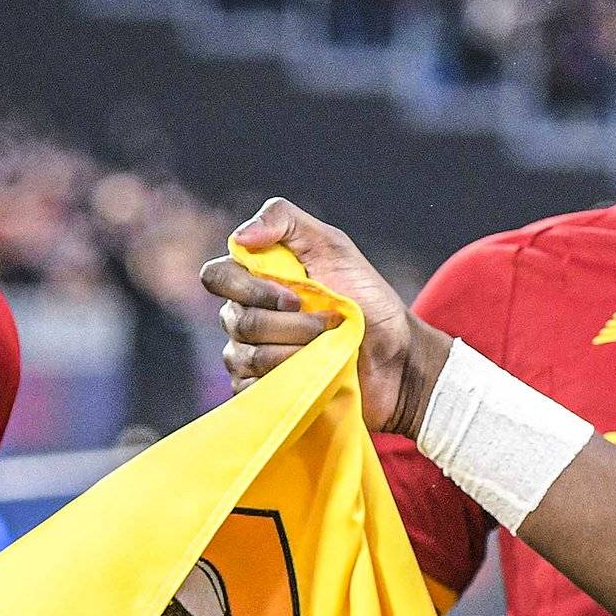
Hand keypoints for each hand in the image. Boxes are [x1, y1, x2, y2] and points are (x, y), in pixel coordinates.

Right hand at [199, 198, 448, 433]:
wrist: (398, 357)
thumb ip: (284, 221)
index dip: (248, 288)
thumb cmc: (368, 299)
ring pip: (246, 356)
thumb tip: (239, 237)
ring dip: (296, 351)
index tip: (294, 297)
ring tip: (329, 347)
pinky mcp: (262, 394)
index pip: (217, 277)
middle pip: (237, 320)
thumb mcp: (333, 246)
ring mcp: (249, 357)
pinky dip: (287, 380)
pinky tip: (313, 374)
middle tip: (329, 323)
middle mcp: (244, 317)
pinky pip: (250, 389)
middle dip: (289, 324)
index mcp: (255, 279)